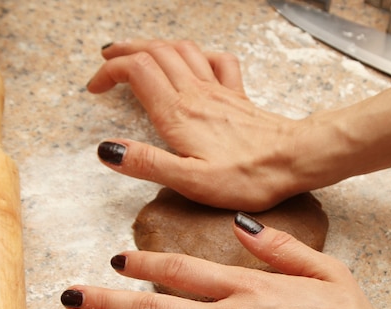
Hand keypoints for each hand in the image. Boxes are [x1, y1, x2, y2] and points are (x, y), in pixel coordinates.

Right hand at [86, 40, 342, 211]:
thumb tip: (108, 150)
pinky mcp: (237, 96)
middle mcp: (196, 94)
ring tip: (138, 53)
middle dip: (125, 51)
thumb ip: (147, 163)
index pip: (136, 71)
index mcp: (178, 113)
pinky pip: (216, 61)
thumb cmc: (248, 176)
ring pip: (181, 50)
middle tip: (107, 61)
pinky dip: (197, 55)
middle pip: (154, 52)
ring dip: (154, 46)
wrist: (295, 161)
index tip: (95, 87)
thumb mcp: (190, 181)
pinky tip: (192, 63)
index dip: (109, 72)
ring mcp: (218, 91)